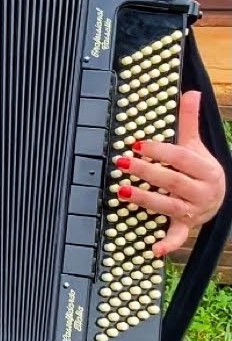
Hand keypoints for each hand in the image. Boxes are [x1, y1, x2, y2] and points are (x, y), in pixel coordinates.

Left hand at [115, 91, 226, 257]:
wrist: (218, 198)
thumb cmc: (199, 169)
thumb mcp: (196, 145)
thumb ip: (189, 120)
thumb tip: (191, 91)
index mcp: (206, 169)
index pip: (180, 158)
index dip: (158, 151)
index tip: (137, 144)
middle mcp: (202, 191)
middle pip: (172, 182)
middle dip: (146, 172)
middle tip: (122, 164)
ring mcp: (194, 211)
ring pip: (169, 206)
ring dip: (146, 200)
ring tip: (123, 192)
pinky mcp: (185, 226)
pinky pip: (177, 236)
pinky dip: (167, 244)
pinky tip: (153, 248)